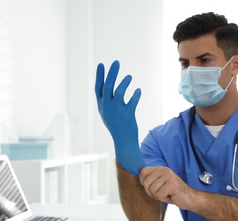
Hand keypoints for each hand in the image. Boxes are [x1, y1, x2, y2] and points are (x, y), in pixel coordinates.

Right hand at [95, 60, 145, 175]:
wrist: (123, 141)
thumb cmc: (116, 125)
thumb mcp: (107, 112)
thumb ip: (107, 99)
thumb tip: (110, 82)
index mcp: (101, 106)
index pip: (98, 88)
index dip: (99, 76)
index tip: (101, 64)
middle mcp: (107, 108)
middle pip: (108, 86)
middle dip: (112, 73)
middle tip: (116, 62)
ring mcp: (116, 112)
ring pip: (119, 92)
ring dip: (124, 82)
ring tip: (129, 77)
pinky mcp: (127, 115)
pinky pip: (132, 101)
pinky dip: (136, 95)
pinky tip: (138, 91)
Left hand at [140, 166, 193, 208]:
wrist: (190, 198)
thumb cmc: (173, 193)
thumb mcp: (160, 184)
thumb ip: (150, 180)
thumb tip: (137, 180)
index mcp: (160, 168)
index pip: (143, 172)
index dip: (143, 183)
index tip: (151, 188)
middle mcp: (164, 170)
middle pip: (146, 183)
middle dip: (151, 192)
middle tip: (161, 193)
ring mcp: (169, 176)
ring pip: (152, 189)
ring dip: (158, 196)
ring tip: (167, 194)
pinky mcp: (172, 184)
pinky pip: (159, 194)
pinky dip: (164, 198)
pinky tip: (171, 196)